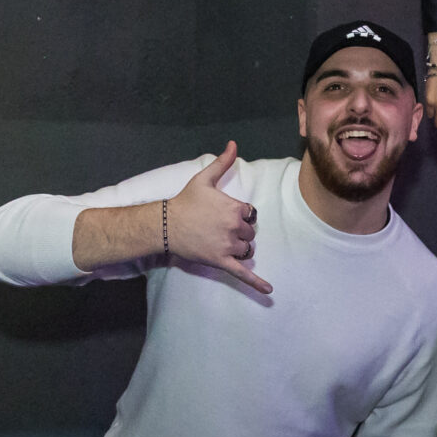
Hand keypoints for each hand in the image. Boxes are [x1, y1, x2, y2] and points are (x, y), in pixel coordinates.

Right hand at [170, 146, 270, 292]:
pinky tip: (269, 291)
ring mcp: (229, 246)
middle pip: (250, 233)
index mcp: (236, 208)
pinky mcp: (221, 261)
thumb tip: (234, 144)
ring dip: (240, 248)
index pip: (251, 214)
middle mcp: (235, 227)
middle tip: (218, 228)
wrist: (166, 224)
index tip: (223, 214)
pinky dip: (257, 283)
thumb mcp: (204, 179)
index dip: (240, 215)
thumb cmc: (185, 201)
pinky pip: (243, 274)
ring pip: (247, 250)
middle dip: (239, 232)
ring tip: (222, 243)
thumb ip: (222, 163)